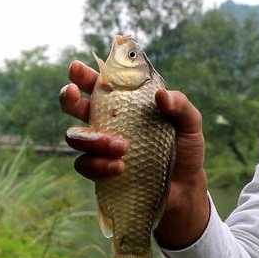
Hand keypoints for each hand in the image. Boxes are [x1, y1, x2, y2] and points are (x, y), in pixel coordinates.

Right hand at [60, 60, 209, 249]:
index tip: (77, 68)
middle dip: (68, 98)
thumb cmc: (184, 149)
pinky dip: (99, 165)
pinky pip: (84, 165)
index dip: (84, 75)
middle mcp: (107, 122)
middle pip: (75, 105)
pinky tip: (120, 168)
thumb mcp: (190, 124)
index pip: (100, 84)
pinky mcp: (100, 171)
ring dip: (92, 139)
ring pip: (75, 136)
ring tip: (121, 147)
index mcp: (125, 103)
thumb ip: (180, 105)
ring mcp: (100, 147)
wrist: (184, 188)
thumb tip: (161, 96)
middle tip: (72, 93)